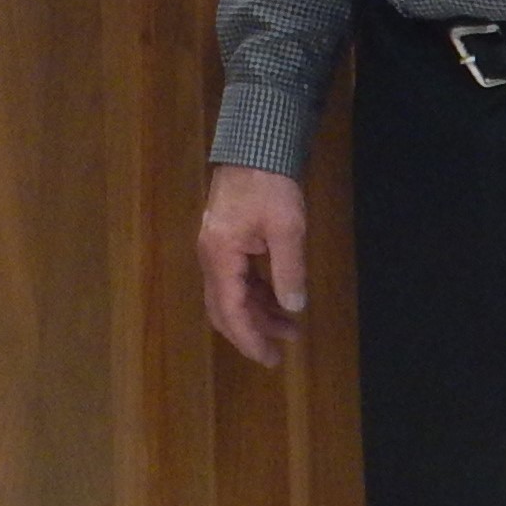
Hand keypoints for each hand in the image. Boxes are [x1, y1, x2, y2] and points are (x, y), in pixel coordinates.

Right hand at [197, 164, 309, 366]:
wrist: (256, 146)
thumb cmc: (270, 185)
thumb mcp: (287, 228)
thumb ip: (289, 271)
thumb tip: (293, 308)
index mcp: (221, 256)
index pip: (231, 311)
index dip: (250, 339)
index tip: (270, 359)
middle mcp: (211, 257)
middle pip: (224, 308)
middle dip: (251, 332)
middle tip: (278, 353)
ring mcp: (217, 249)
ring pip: (231, 295)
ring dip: (258, 313)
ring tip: (291, 328)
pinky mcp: (227, 240)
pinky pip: (238, 279)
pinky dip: (256, 295)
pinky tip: (279, 300)